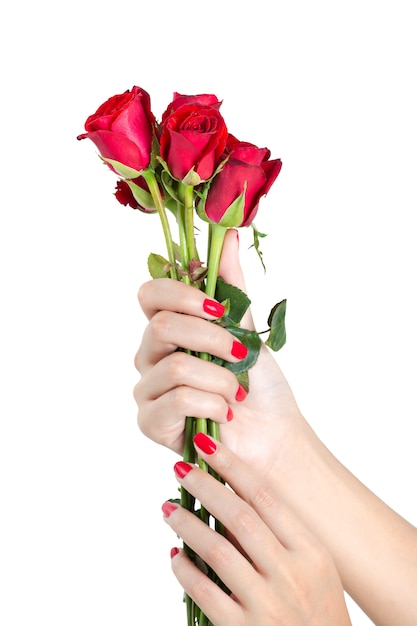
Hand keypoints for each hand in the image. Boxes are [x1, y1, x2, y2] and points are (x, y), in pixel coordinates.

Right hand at [134, 228, 306, 476]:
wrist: (273, 435)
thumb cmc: (258, 384)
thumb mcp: (247, 328)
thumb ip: (232, 285)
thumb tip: (228, 235)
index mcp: (170, 328)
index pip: (150, 294)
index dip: (181, 294)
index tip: (219, 308)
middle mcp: (151, 355)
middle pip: (161, 326)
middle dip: (211, 338)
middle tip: (240, 354)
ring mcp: (148, 389)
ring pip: (175, 366)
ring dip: (219, 379)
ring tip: (236, 393)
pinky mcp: (150, 422)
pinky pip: (176, 401)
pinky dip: (212, 406)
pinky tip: (224, 414)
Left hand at [162, 435, 351, 625]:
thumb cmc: (318, 611)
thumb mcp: (315, 569)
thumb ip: (281, 538)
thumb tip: (232, 504)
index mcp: (311, 552)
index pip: (265, 496)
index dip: (232, 467)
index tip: (208, 447)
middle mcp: (291, 574)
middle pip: (239, 516)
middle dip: (205, 486)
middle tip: (181, 468)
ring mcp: (268, 604)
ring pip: (217, 550)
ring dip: (187, 524)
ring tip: (169, 508)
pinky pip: (204, 592)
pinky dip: (185, 569)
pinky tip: (175, 555)